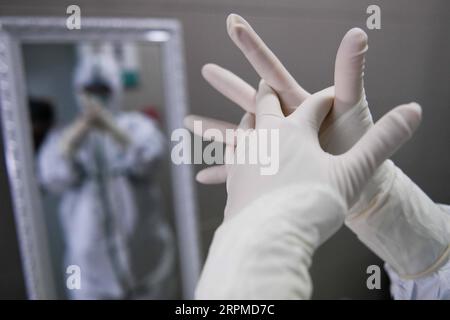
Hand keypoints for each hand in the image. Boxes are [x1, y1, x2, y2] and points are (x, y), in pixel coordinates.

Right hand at [185, 14, 370, 184]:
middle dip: (229, 84)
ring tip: (187, 123)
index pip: (271, 72)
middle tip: (206, 69)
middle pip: (250, 100)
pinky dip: (223, 172)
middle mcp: (284, 121)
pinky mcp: (272, 169)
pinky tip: (203, 176)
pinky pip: (242, 171)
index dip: (254, 48)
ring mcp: (276, 145)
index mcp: (297, 102)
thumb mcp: (351, 105)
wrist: (361, 179)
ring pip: (239, 135)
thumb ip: (350, 72)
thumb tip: (358, 32)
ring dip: (214, 129)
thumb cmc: (358, 140)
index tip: (234, 25)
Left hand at [225, 81, 420, 218]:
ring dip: (249, 117)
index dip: (326, 98)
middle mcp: (264, 137)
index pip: (314, 104)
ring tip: (252, 115)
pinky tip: (235, 156)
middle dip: (270, 92)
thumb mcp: (353, 172)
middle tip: (267, 84)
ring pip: (244, 127)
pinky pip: (229, 157)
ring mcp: (244, 157)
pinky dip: (234, 149)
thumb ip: (382, 141)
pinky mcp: (233, 179)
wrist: (266, 238)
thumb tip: (412, 111)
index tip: (332, 96)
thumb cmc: (310, 204)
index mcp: (294, 130)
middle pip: (266, 104)